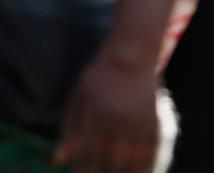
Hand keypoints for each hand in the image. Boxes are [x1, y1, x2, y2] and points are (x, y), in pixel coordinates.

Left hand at [55, 51, 159, 172]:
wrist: (132, 52)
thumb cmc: (100, 74)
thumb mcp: (77, 99)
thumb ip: (68, 130)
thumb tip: (58, 160)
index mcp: (95, 120)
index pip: (87, 157)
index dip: (84, 171)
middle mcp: (117, 124)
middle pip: (112, 163)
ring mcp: (138, 122)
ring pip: (135, 159)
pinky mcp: (156, 118)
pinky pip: (154, 147)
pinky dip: (151, 162)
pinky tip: (148, 170)